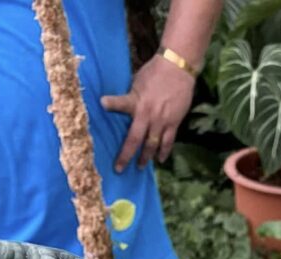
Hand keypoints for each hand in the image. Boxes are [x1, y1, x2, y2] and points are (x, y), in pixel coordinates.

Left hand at [101, 54, 194, 170]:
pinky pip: (168, 142)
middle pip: (135, 139)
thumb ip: (131, 96)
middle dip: (126, 155)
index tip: (102, 103)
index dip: (111, 103)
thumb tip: (125, 105)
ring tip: (140, 167)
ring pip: (152, 145)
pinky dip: (164, 152)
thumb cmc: (155, 71)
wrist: (178, 67)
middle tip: (119, 169)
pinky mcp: (174, 123)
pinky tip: (160, 160)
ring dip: (145, 157)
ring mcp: (161, 121)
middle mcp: (147, 114)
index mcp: (136, 101)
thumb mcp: (137, 80)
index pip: (121, 103)